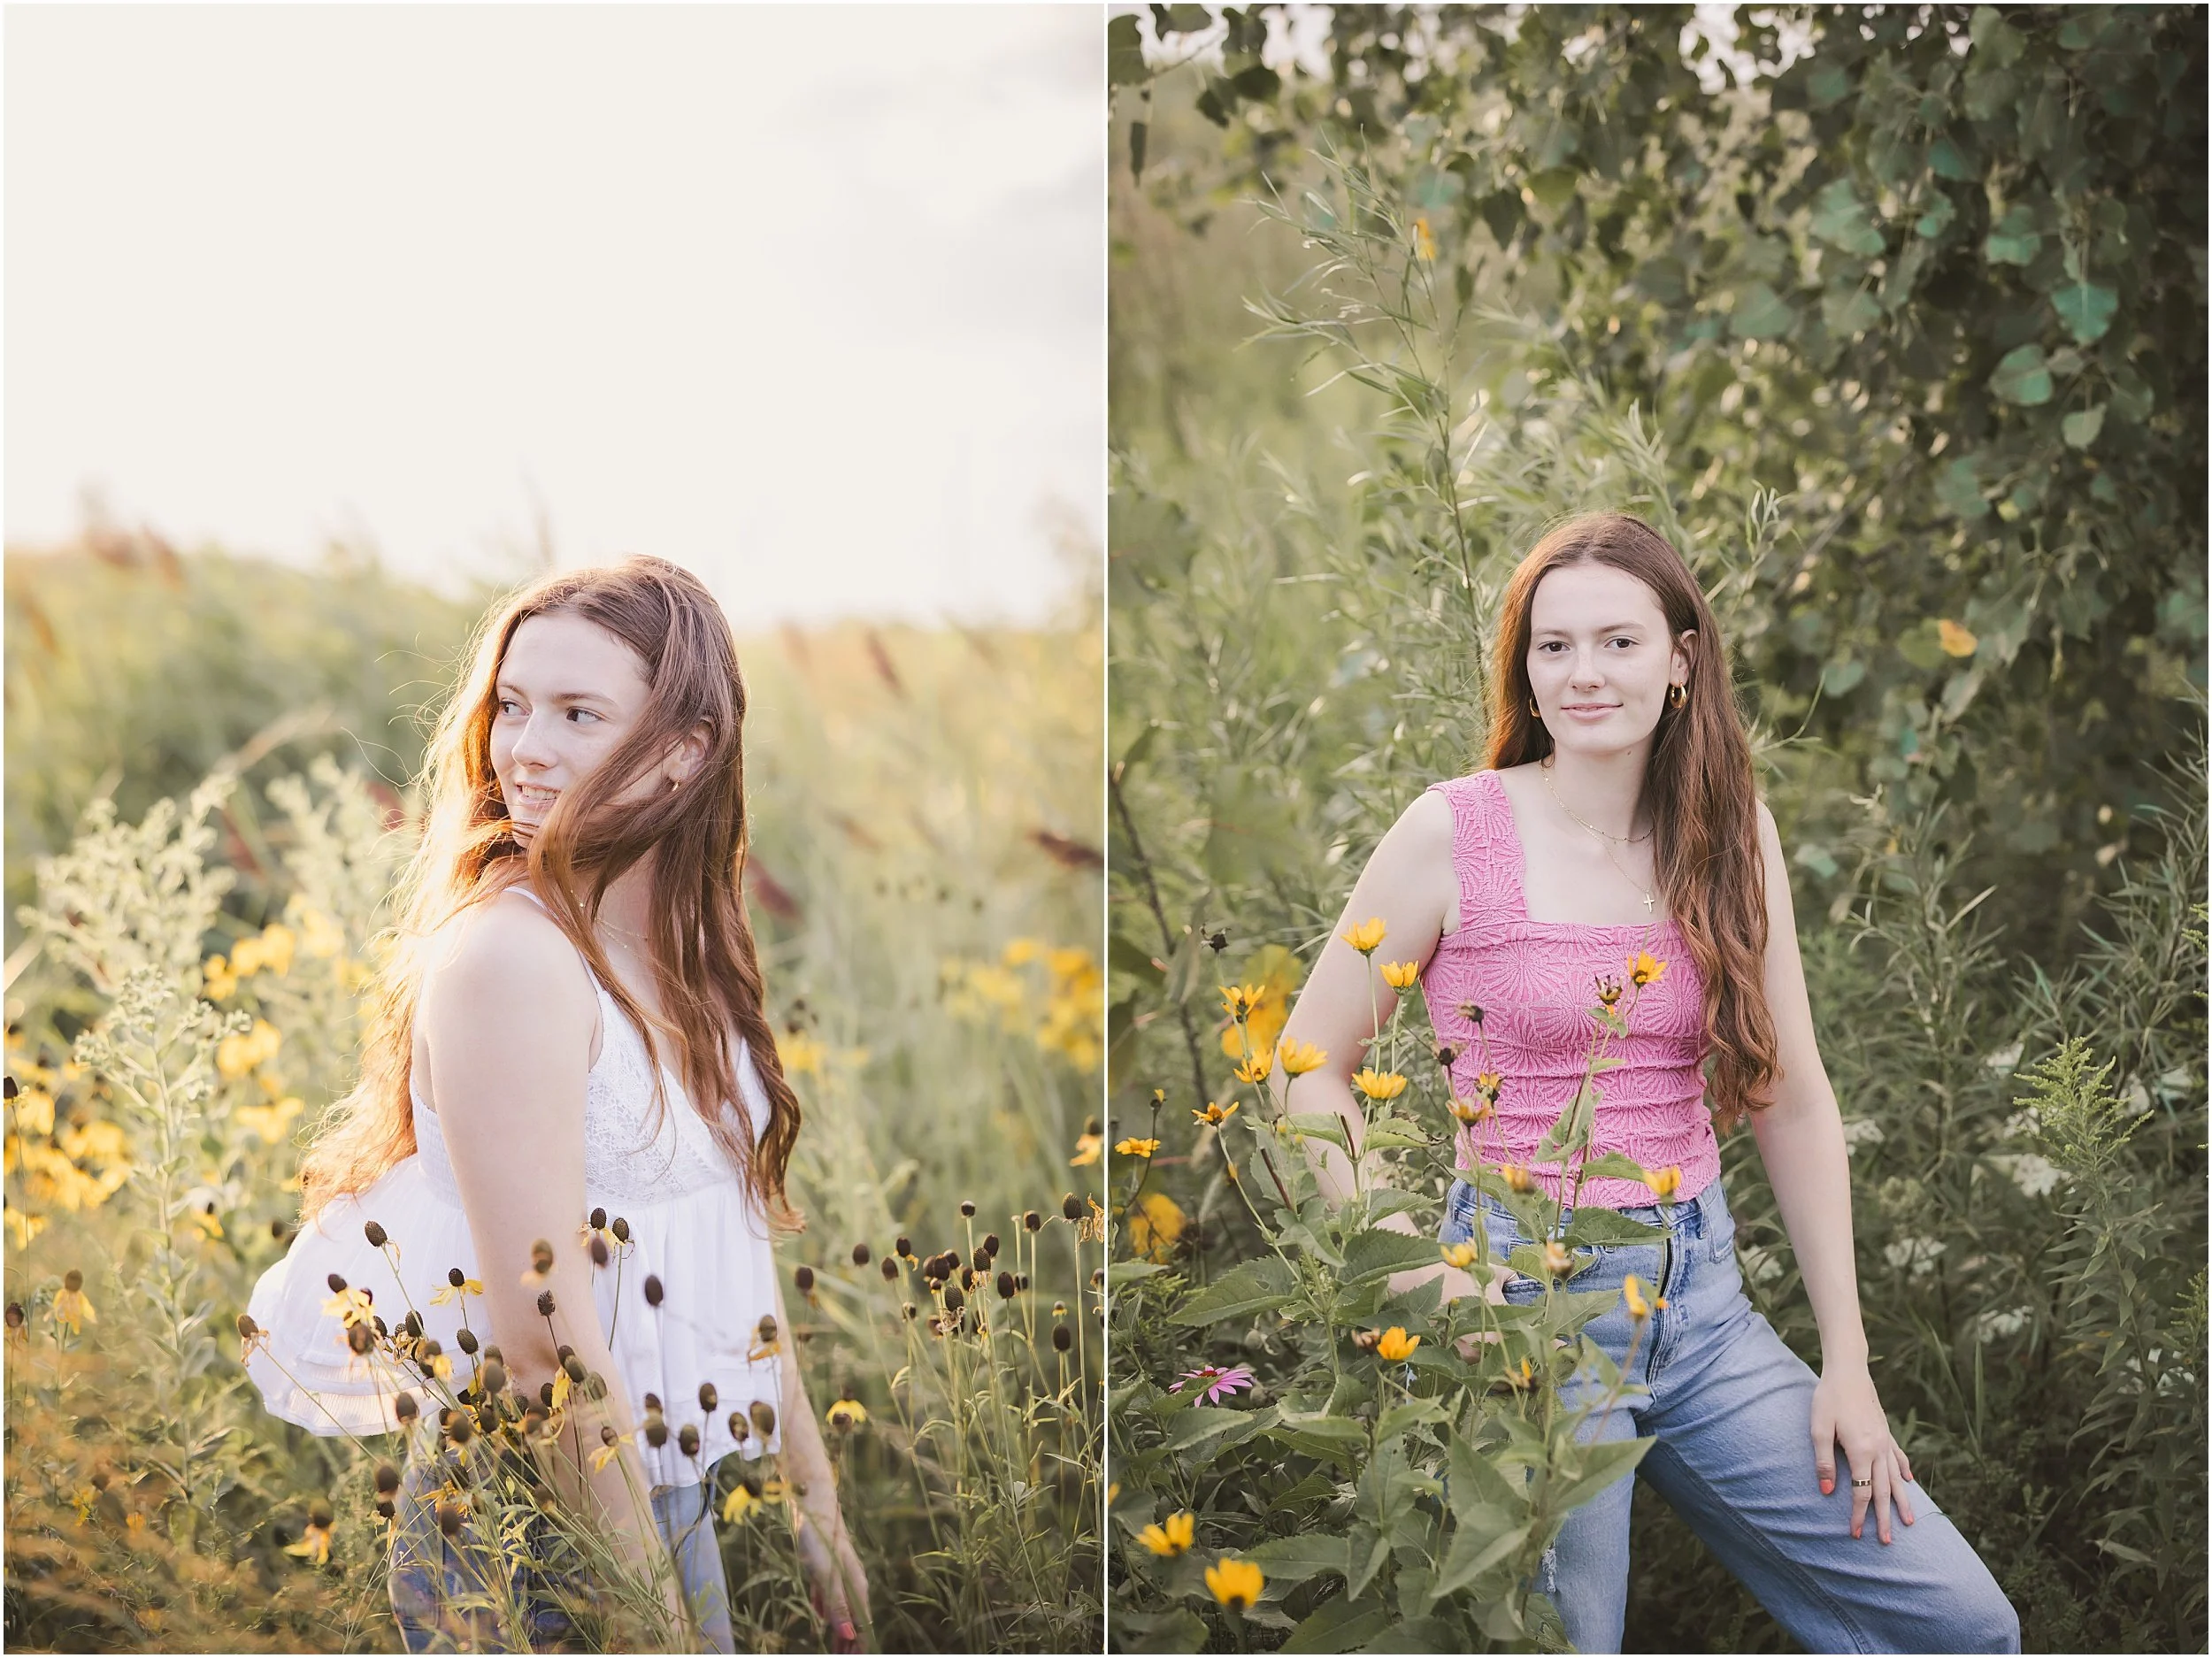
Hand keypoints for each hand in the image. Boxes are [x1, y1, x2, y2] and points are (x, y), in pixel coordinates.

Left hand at [793, 1491, 869, 1651]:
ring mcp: (839, 1573)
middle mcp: (851, 1581)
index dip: (859, 1644)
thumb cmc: (820, 1541)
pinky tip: (820, 1614)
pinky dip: (826, 1608)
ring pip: (841, 1607)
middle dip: (849, 1641)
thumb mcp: (827, 1576)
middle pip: (853, 1618)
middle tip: (840, 1656)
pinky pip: (828, 1594)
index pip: (861, 1624)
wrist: (812, 1507)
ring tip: (833, 1646)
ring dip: (838, 1629)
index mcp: (855, 1586)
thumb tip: (850, 1635)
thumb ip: (838, 1605)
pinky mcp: (826, 1566)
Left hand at [1811, 1362, 1915, 1544]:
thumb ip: (1824, 1461)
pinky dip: (1903, 1470)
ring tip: (1910, 1521)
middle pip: (1883, 1490)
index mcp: (1861, 1451)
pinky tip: (1909, 1481)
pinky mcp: (1885, 1431)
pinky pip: (1897, 1456)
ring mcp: (1885, 1440)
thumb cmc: (1829, 1398)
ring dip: (1901, 1501)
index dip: (1858, 1514)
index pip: (1862, 1491)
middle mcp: (1878, 1449)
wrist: (1848, 1371)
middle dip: (1884, 1518)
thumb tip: (1827, 1492)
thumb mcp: (1819, 1429)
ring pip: (1895, 1477)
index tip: (1855, 1533)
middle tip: (1888, 1542)